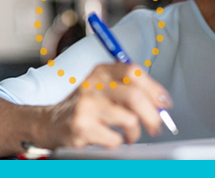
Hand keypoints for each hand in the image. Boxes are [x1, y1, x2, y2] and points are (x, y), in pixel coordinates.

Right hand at [38, 63, 171, 148]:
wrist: (50, 122)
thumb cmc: (85, 106)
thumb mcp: (103, 88)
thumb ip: (130, 90)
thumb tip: (161, 103)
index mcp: (101, 72)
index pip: (133, 71)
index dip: (154, 88)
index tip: (164, 102)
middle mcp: (93, 85)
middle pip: (135, 96)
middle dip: (152, 115)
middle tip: (155, 127)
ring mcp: (86, 106)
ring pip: (128, 120)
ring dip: (135, 133)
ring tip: (129, 135)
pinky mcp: (81, 127)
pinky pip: (114, 139)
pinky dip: (118, 143)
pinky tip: (110, 139)